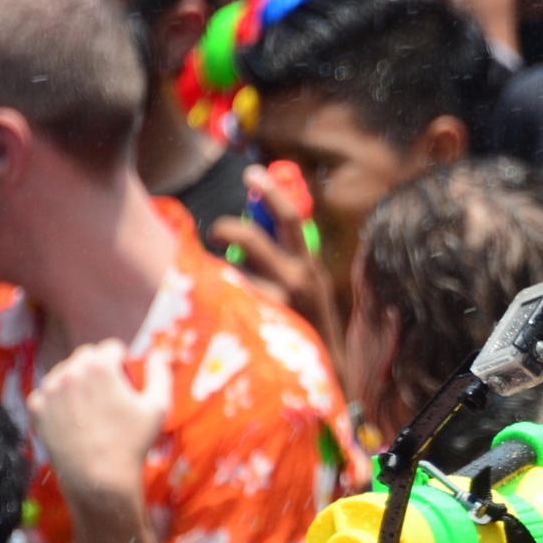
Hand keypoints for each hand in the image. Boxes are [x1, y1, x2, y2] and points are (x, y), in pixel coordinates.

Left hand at [28, 340, 169, 507]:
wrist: (97, 476)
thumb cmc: (132, 442)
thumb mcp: (158, 407)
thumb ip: (160, 374)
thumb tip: (158, 355)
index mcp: (99, 367)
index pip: (112, 347)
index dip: (124, 364)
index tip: (127, 385)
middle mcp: (70, 372)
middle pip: (86, 356)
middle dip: (99, 369)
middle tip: (110, 396)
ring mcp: (49, 389)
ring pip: (66, 372)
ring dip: (79, 382)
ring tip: (92, 409)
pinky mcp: (37, 407)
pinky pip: (50, 392)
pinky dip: (62, 399)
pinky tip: (75, 419)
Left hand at [208, 166, 340, 356]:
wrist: (328, 369)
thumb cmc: (307, 320)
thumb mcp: (306, 283)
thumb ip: (284, 256)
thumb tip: (252, 225)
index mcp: (308, 265)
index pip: (290, 217)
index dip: (270, 190)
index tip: (251, 173)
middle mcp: (295, 280)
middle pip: (250, 238)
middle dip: (225, 228)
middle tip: (214, 232)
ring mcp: (277, 303)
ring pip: (232, 272)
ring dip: (223, 274)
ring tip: (224, 286)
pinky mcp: (261, 323)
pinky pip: (230, 299)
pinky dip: (223, 299)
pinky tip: (225, 311)